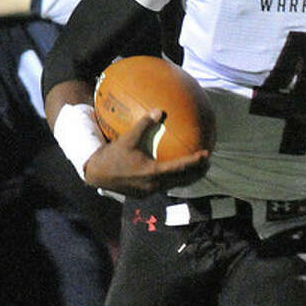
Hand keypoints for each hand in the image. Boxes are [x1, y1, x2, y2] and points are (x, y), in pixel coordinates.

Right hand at [84, 111, 209, 197]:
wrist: (97, 174)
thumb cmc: (113, 155)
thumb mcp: (128, 138)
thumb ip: (144, 124)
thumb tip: (159, 111)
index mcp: (152, 172)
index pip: (180, 168)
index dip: (195, 162)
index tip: (206, 154)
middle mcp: (153, 185)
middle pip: (182, 181)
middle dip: (197, 173)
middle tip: (208, 163)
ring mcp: (149, 192)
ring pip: (174, 186)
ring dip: (187, 178)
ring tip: (198, 169)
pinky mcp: (144, 194)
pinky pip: (164, 187)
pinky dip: (174, 180)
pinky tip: (176, 173)